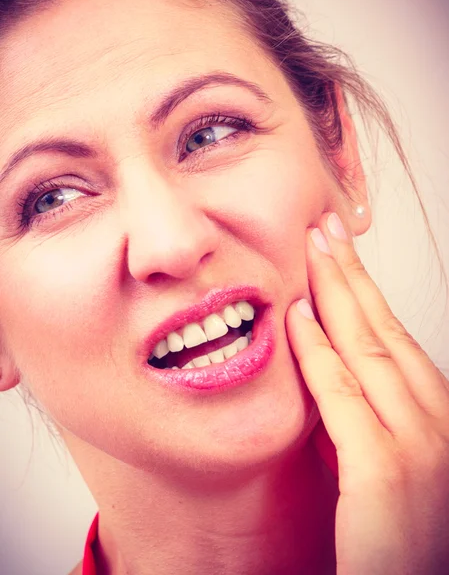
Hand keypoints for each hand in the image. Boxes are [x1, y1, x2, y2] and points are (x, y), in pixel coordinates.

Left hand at [286, 211, 448, 574]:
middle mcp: (435, 421)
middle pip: (384, 330)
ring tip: (313, 248)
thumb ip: (349, 418)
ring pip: (369, 348)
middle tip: (325, 229)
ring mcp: (417, 444)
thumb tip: (318, 372)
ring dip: (337, 292)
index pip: (393, 337)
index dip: (364, 290)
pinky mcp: (386, 472)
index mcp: (432, 416)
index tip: (339, 253)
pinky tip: (299, 315)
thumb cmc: (388, 536)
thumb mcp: (369, 462)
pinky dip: (318, 351)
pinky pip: (344, 395)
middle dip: (352, 274)